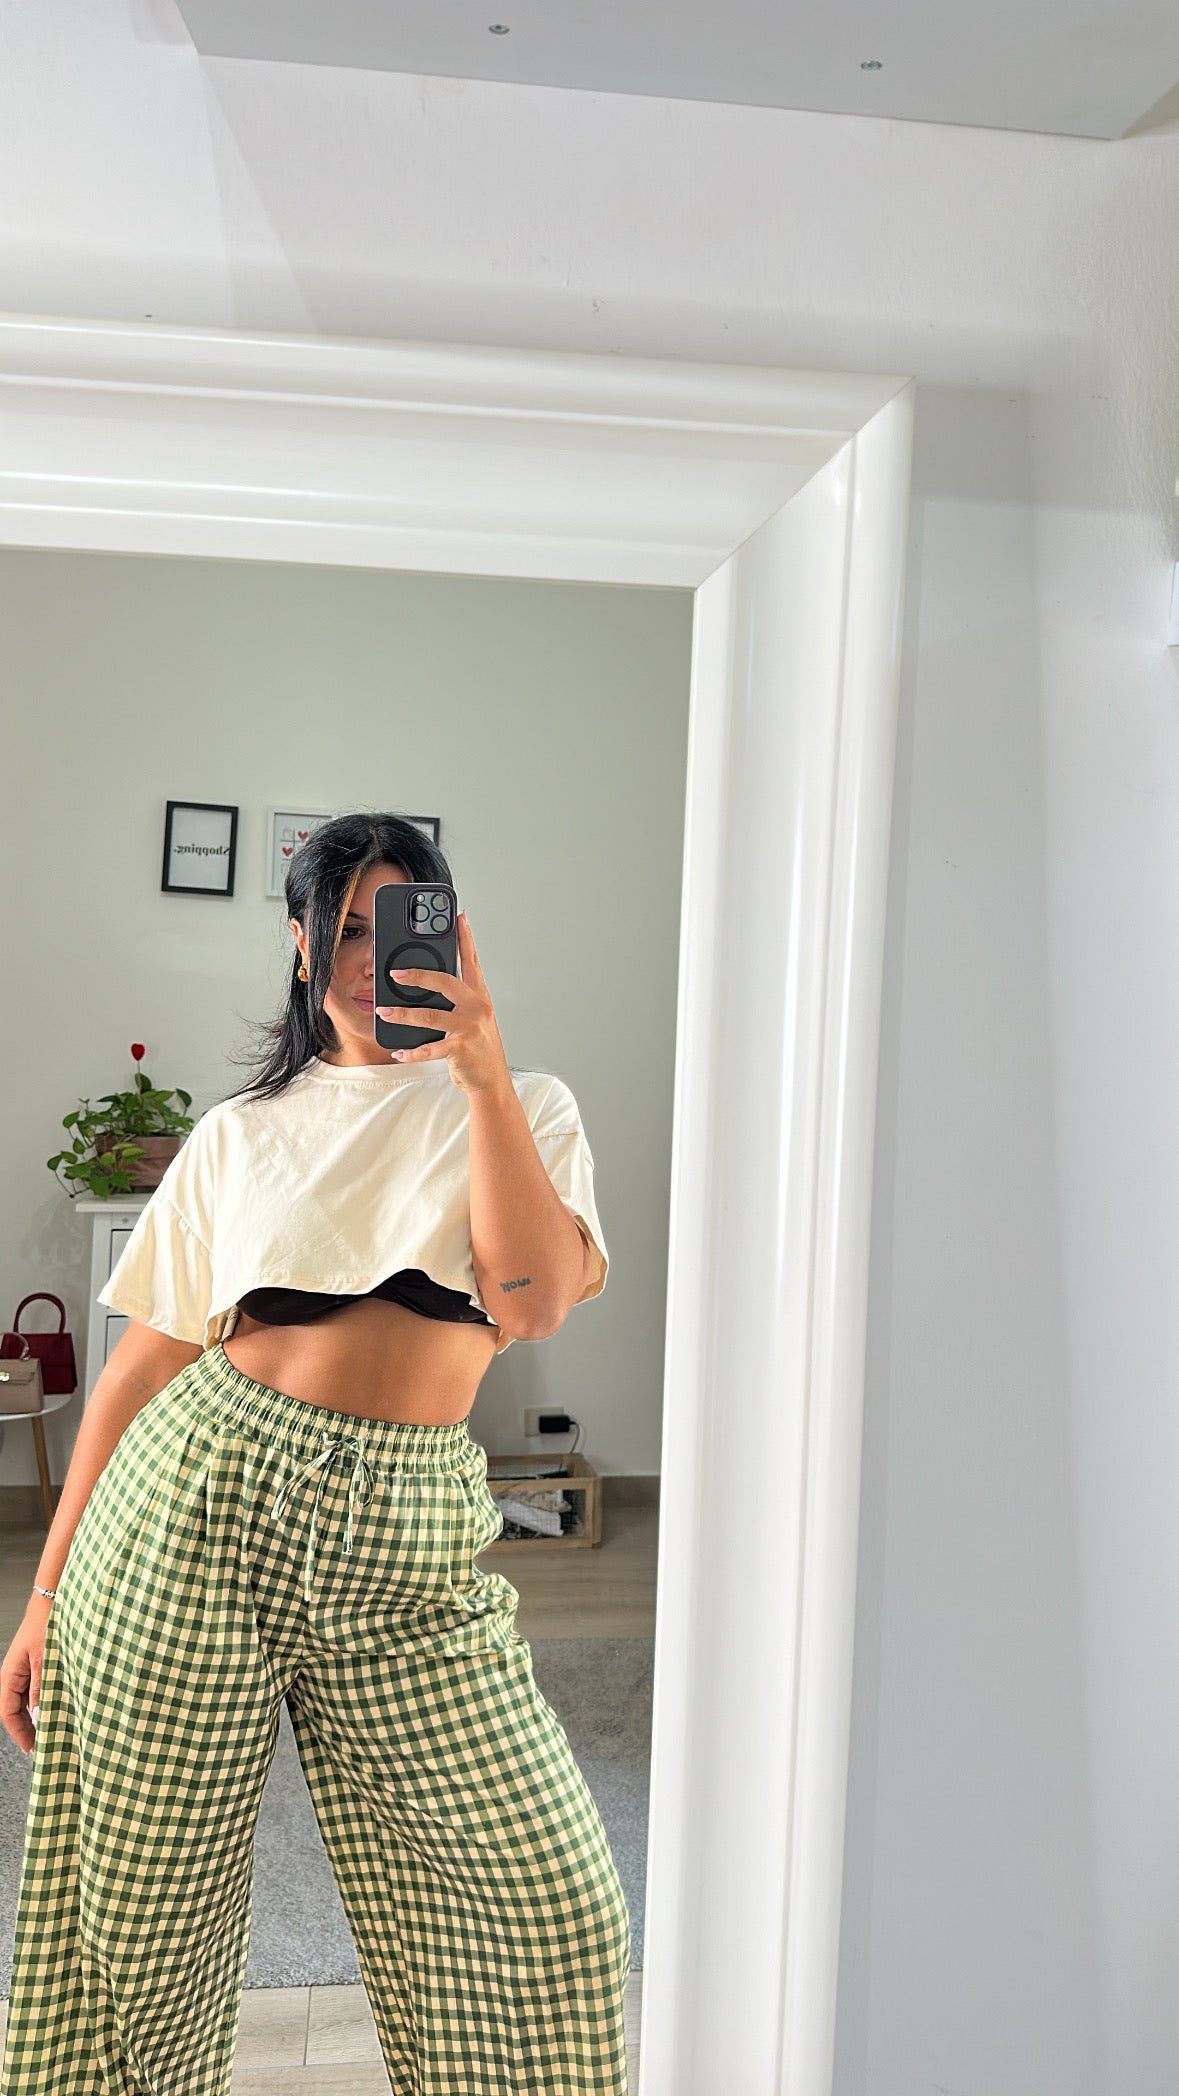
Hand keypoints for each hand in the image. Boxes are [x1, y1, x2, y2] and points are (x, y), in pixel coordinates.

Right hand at [1, 1599, 48, 1756]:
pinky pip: (35, 1691)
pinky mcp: (36, 1666)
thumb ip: (41, 1689)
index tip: (33, 1749)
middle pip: (16, 1711)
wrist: (52, 1603)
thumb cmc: (46, 1626)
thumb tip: (40, 1716)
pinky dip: (44, 1703)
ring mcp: (24, 1671)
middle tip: (44, 1747)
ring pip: (26, 1702)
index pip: (8, 1713)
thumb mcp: (45, 1661)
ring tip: (52, 1732)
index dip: (20, 1734)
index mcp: (10, 1676)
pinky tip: (57, 1710)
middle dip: (28, 1730)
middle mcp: (14, 1676)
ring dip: (37, 1717)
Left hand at [376, 911, 510, 1096]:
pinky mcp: (461, 1049)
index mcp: (479, 996)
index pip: (471, 960)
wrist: (491, 1080)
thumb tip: (424, 984)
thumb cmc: (478, 1047)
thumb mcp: (472, 1018)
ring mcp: (470, 1027)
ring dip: (403, 1014)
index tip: (458, 917)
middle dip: (418, 975)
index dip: (465, 937)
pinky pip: (430, 1048)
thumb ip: (455, 1000)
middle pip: (446, 982)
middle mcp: (477, 1007)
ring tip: (384, 1012)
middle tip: (394, 973)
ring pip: (431, 1015)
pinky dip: (412, 1051)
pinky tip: (399, 1052)